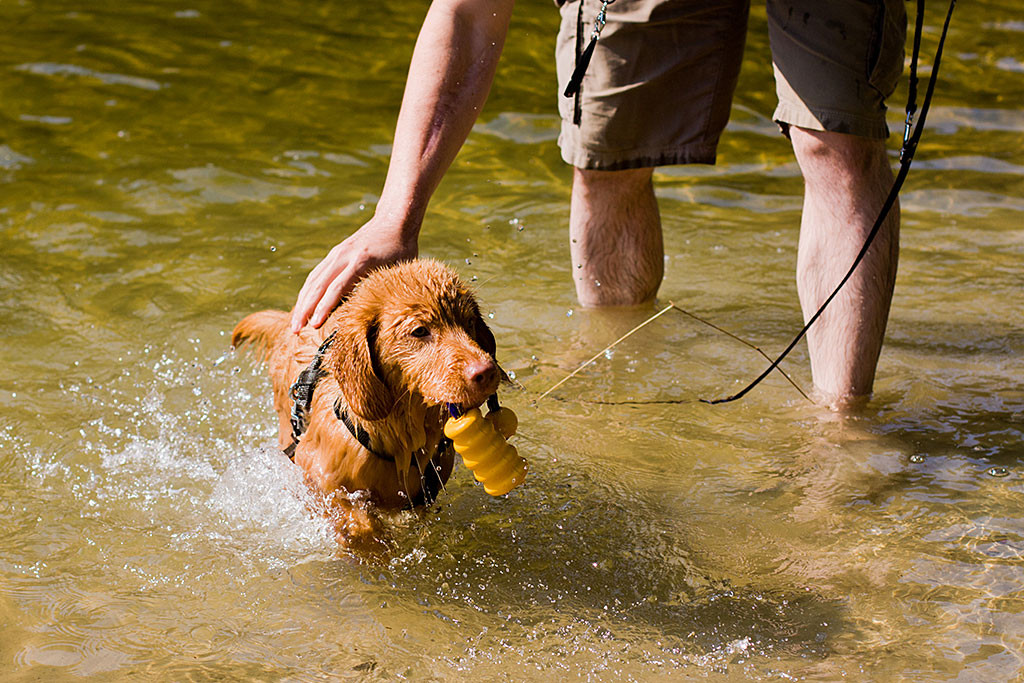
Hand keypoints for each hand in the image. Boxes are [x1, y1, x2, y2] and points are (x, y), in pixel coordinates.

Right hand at [290, 218, 417, 331]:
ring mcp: (336, 254)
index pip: (337, 288)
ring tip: (295, 324)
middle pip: (318, 286)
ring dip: (301, 303)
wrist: (393, 221)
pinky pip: (316, 275)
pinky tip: (302, 306)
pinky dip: (307, 292)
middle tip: (295, 331)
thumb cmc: (402, 251)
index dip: (324, 308)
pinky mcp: (334, 254)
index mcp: (361, 261)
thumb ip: (389, 290)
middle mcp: (344, 256)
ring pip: (313, 281)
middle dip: (305, 310)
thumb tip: (386, 320)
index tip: (314, 325)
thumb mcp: (400, 271)